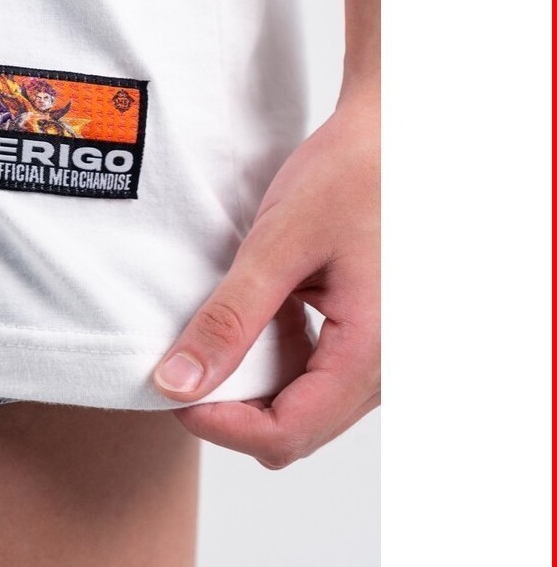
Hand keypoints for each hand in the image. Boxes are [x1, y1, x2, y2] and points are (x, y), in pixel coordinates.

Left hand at [152, 92, 379, 467]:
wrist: (395, 132)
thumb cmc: (350, 175)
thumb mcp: (278, 245)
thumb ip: (229, 320)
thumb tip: (177, 382)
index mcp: (371, 353)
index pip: (286, 434)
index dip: (218, 426)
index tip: (171, 389)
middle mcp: (385, 368)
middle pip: (295, 431)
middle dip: (232, 412)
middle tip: (183, 365)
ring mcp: (380, 354)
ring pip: (305, 408)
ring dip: (253, 387)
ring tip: (212, 341)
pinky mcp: (368, 334)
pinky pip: (318, 375)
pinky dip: (276, 362)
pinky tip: (251, 323)